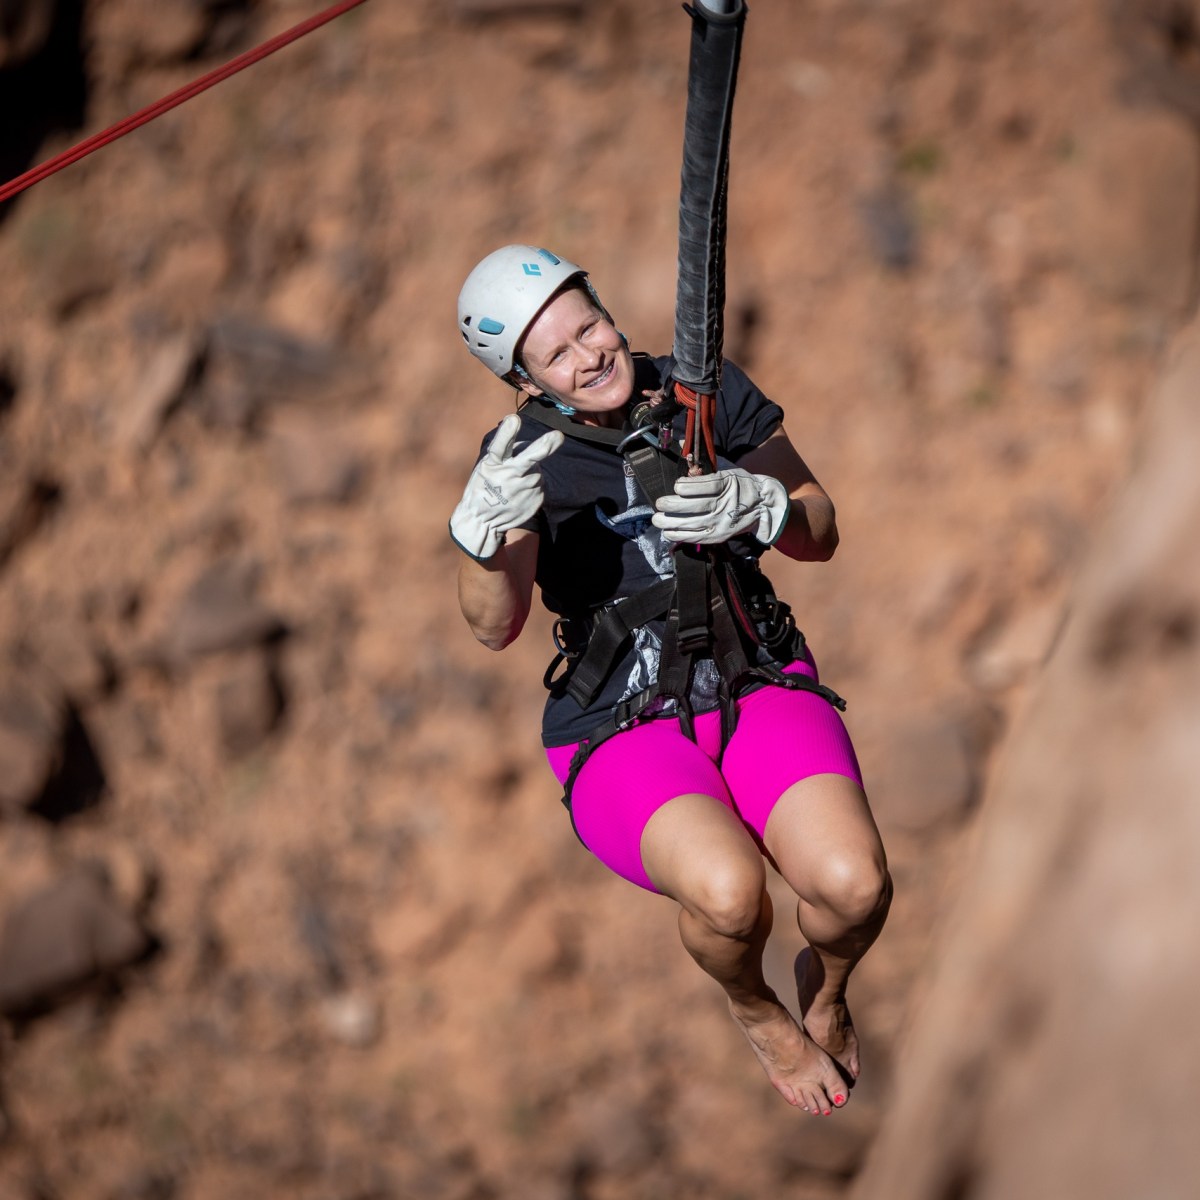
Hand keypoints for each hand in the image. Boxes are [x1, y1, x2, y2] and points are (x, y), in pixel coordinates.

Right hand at [450, 414, 563, 559]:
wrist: (483, 521)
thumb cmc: (483, 487)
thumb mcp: (485, 467)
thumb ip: (504, 455)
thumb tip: (527, 445)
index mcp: (493, 465)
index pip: (500, 446)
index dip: (507, 433)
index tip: (513, 419)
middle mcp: (509, 476)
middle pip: (529, 458)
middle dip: (544, 446)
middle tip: (558, 436)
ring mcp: (524, 489)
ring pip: (536, 470)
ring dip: (530, 471)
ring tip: (514, 483)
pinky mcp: (535, 499)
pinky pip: (539, 485)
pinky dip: (532, 485)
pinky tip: (519, 493)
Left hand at [652, 466, 789, 545]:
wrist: (763, 506)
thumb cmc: (740, 484)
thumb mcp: (727, 469)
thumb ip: (703, 462)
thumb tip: (681, 446)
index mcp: (728, 483)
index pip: (707, 485)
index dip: (688, 486)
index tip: (676, 485)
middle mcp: (725, 504)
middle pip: (696, 506)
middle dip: (674, 505)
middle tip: (659, 503)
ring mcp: (722, 522)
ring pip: (693, 524)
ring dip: (671, 522)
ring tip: (657, 519)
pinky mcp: (719, 536)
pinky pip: (696, 537)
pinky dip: (680, 535)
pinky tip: (668, 531)